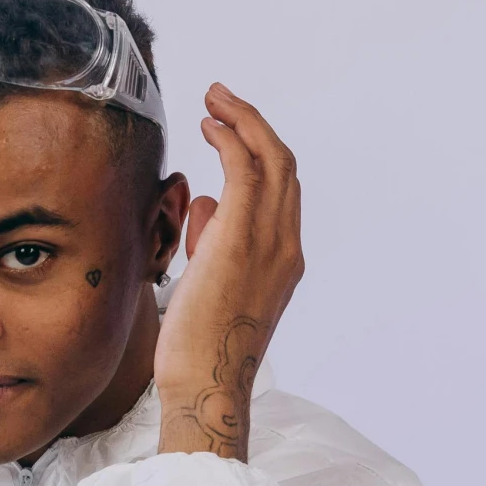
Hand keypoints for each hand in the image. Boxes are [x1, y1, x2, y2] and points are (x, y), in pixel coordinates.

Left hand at [154, 84, 302, 461]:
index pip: (282, 192)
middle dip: (254, 124)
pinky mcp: (241, 240)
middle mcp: (286, 247)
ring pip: (271, 159)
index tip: (227, 132)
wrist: (205, 385)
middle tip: (221, 100)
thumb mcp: (208, 287)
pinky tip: (210, 126)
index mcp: (283, 261)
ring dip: (242, 121)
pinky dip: (231, 139)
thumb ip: (213, 244)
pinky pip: (246, 171)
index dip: (258, 153)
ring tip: (214, 100)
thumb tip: (205, 207)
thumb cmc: (199, 350)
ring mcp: (270, 242)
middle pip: (284, 166)